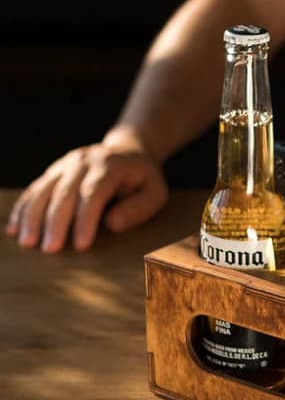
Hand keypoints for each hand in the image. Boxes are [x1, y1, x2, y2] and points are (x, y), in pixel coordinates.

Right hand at [6, 142, 168, 252]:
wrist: (128, 150)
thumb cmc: (143, 178)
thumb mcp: (154, 192)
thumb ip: (138, 208)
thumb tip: (112, 224)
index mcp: (110, 166)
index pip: (93, 193)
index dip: (85, 220)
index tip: (80, 244)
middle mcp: (83, 161)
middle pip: (64, 193)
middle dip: (55, 222)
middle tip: (50, 249)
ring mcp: (65, 164)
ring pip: (43, 190)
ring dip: (33, 217)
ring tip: (28, 242)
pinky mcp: (54, 171)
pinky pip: (34, 190)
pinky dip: (23, 210)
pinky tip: (15, 229)